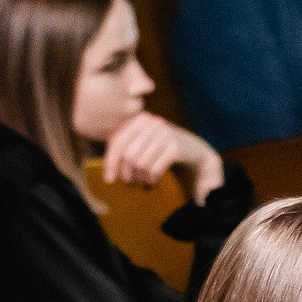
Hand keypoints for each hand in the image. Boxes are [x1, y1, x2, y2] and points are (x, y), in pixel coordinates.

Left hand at [102, 112, 225, 201]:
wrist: (193, 150)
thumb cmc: (160, 148)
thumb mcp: (141, 142)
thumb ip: (124, 150)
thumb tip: (108, 174)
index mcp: (139, 119)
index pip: (117, 141)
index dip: (110, 162)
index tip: (109, 179)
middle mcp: (151, 123)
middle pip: (128, 155)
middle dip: (126, 173)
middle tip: (130, 182)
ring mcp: (165, 134)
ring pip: (141, 163)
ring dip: (139, 178)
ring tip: (143, 181)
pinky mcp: (175, 147)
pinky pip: (154, 169)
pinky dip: (151, 179)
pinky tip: (153, 181)